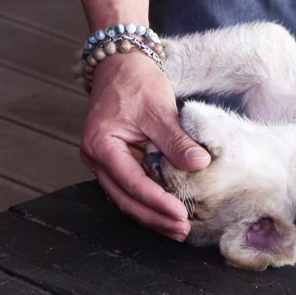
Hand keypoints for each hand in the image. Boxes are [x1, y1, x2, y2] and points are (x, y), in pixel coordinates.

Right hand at [80, 52, 210, 240]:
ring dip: (152, 214)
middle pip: (125, 198)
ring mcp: (103, 161)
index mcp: (101, 145)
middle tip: (181, 230)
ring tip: (177, 228)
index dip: (157, 202)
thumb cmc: (135, 82)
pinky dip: (148, 200)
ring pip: (126, 197)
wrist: (121, 64)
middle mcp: (96, 158)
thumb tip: (199, 164)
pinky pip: (130, 186)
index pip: (132, 183)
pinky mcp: (115, 160)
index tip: (180, 214)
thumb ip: (177, 140)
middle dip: (154, 218)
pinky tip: (167, 210)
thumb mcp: (159, 109)